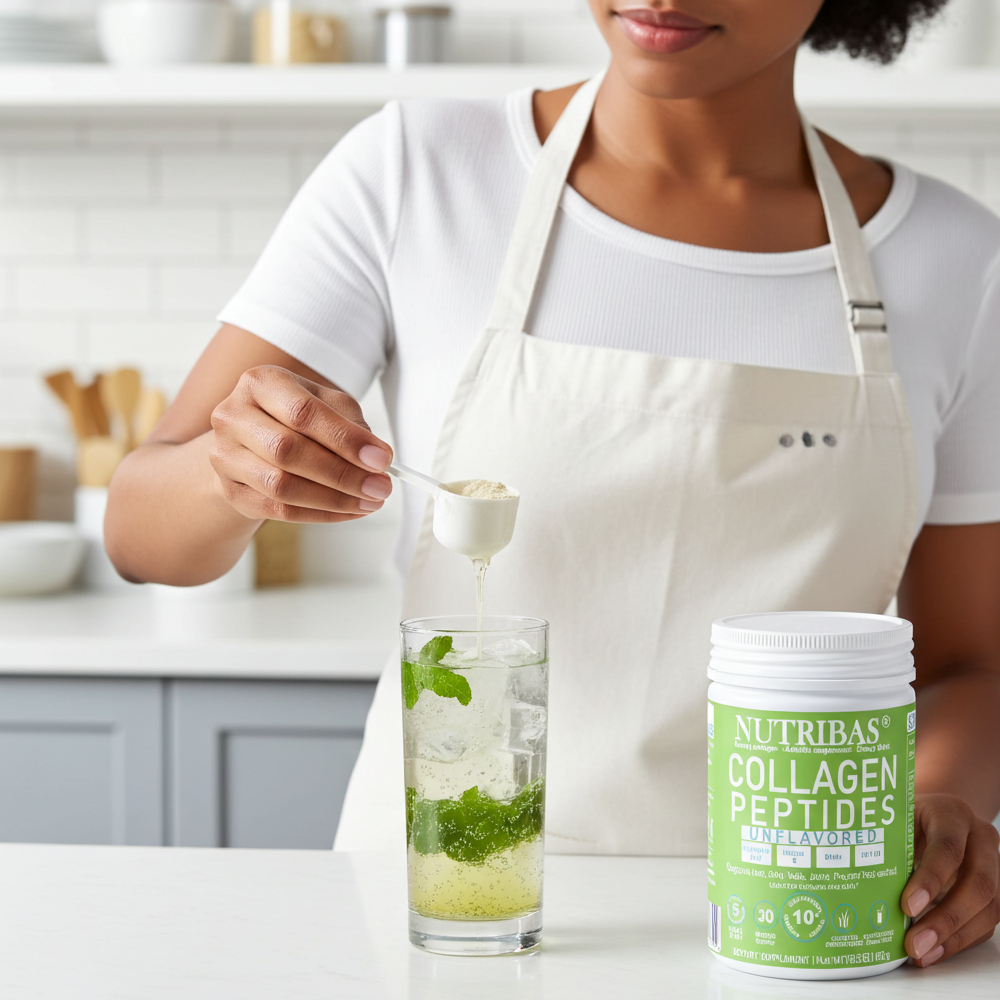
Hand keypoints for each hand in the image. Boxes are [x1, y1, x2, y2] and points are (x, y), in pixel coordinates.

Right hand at [209, 365, 392, 522]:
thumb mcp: (326, 406)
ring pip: (281, 486)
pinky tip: (347, 512)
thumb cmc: (293, 419)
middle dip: (343, 474)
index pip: (304, 412)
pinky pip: (278, 510)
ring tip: (368, 503)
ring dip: (333, 499)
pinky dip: (319, 515)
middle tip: (380, 487)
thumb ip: (351, 425)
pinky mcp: (230, 490)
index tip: (382, 460)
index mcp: (262, 383)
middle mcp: (234, 415)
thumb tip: (376, 458)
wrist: (250, 444)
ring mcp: (224, 455)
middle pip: (288, 451)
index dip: (346, 439)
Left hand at [902, 793, 999, 966]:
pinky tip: (934, 952)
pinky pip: (986, 922)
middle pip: (977, 883)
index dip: (930, 879)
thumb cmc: (908, 818)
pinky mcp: (996, 890)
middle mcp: (980, 838)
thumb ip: (885, 842)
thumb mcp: (896, 818)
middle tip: (914, 943)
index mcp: (952, 813)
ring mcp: (994, 864)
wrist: (937, 815)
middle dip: (946, 918)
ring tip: (921, 954)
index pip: (948, 847)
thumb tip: (854, 878)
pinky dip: (960, 940)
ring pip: (988, 907)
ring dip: (954, 936)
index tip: (907, 906)